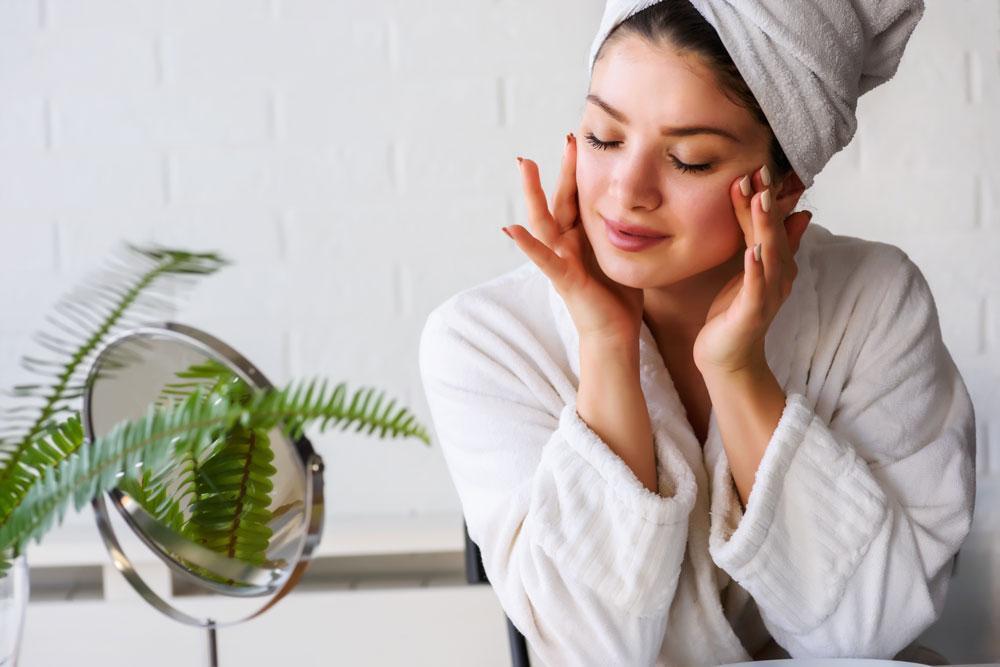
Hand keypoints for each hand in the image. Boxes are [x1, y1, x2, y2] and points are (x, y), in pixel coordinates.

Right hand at [504, 133, 643, 344]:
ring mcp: (562, 260)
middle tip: (568, 137)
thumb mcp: (624, 254)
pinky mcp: (564, 280)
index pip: (579, 196)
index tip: (585, 139)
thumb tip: (643, 207)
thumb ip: (624, 231)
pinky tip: (510, 229)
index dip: (581, 169)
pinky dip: (527, 244)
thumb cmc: (619, 298)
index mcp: (582, 237)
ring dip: (534, 192)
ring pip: (544, 220)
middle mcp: (567, 244)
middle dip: (563, 169)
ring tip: (525, 165)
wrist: (614, 335)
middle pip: (561, 199)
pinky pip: (544, 259)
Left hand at [692, 165, 811, 373]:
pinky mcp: (752, 314)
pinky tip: (751, 253)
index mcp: (777, 265)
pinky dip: (755, 270)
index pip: (773, 225)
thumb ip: (768, 243)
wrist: (727, 359)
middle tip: (761, 172)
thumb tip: (798, 213)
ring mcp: (767, 296)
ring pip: (769, 255)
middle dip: (768, 203)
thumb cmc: (735, 313)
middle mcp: (778, 277)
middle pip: (774, 234)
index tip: (759, 167)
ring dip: (765, 227)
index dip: (768, 197)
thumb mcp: (752, 272)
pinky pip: (755, 289)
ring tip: (760, 200)